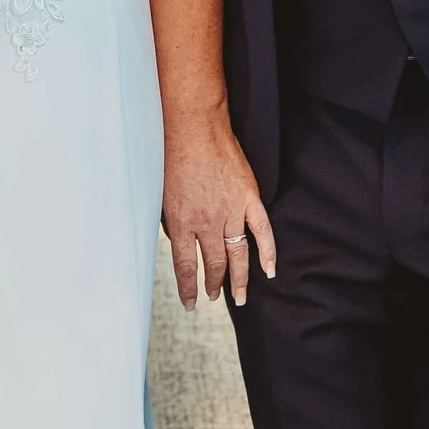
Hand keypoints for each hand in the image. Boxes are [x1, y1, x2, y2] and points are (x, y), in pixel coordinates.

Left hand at [162, 106, 276, 309]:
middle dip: (213, 284)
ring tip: (238, 296)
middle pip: (214, 263)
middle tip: (214, 296)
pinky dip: (268, 252)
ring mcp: (231, 210)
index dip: (189, 289)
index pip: (186, 267)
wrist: (192, 126)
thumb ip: (171, 222)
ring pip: (237, 254)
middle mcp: (207, 222)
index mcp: (181, 222)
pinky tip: (269, 270)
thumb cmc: (169, 155)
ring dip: (239, 278)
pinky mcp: (248, 197)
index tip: (190, 303)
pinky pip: (262, 231)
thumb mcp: (160, 194)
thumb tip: (177, 241)